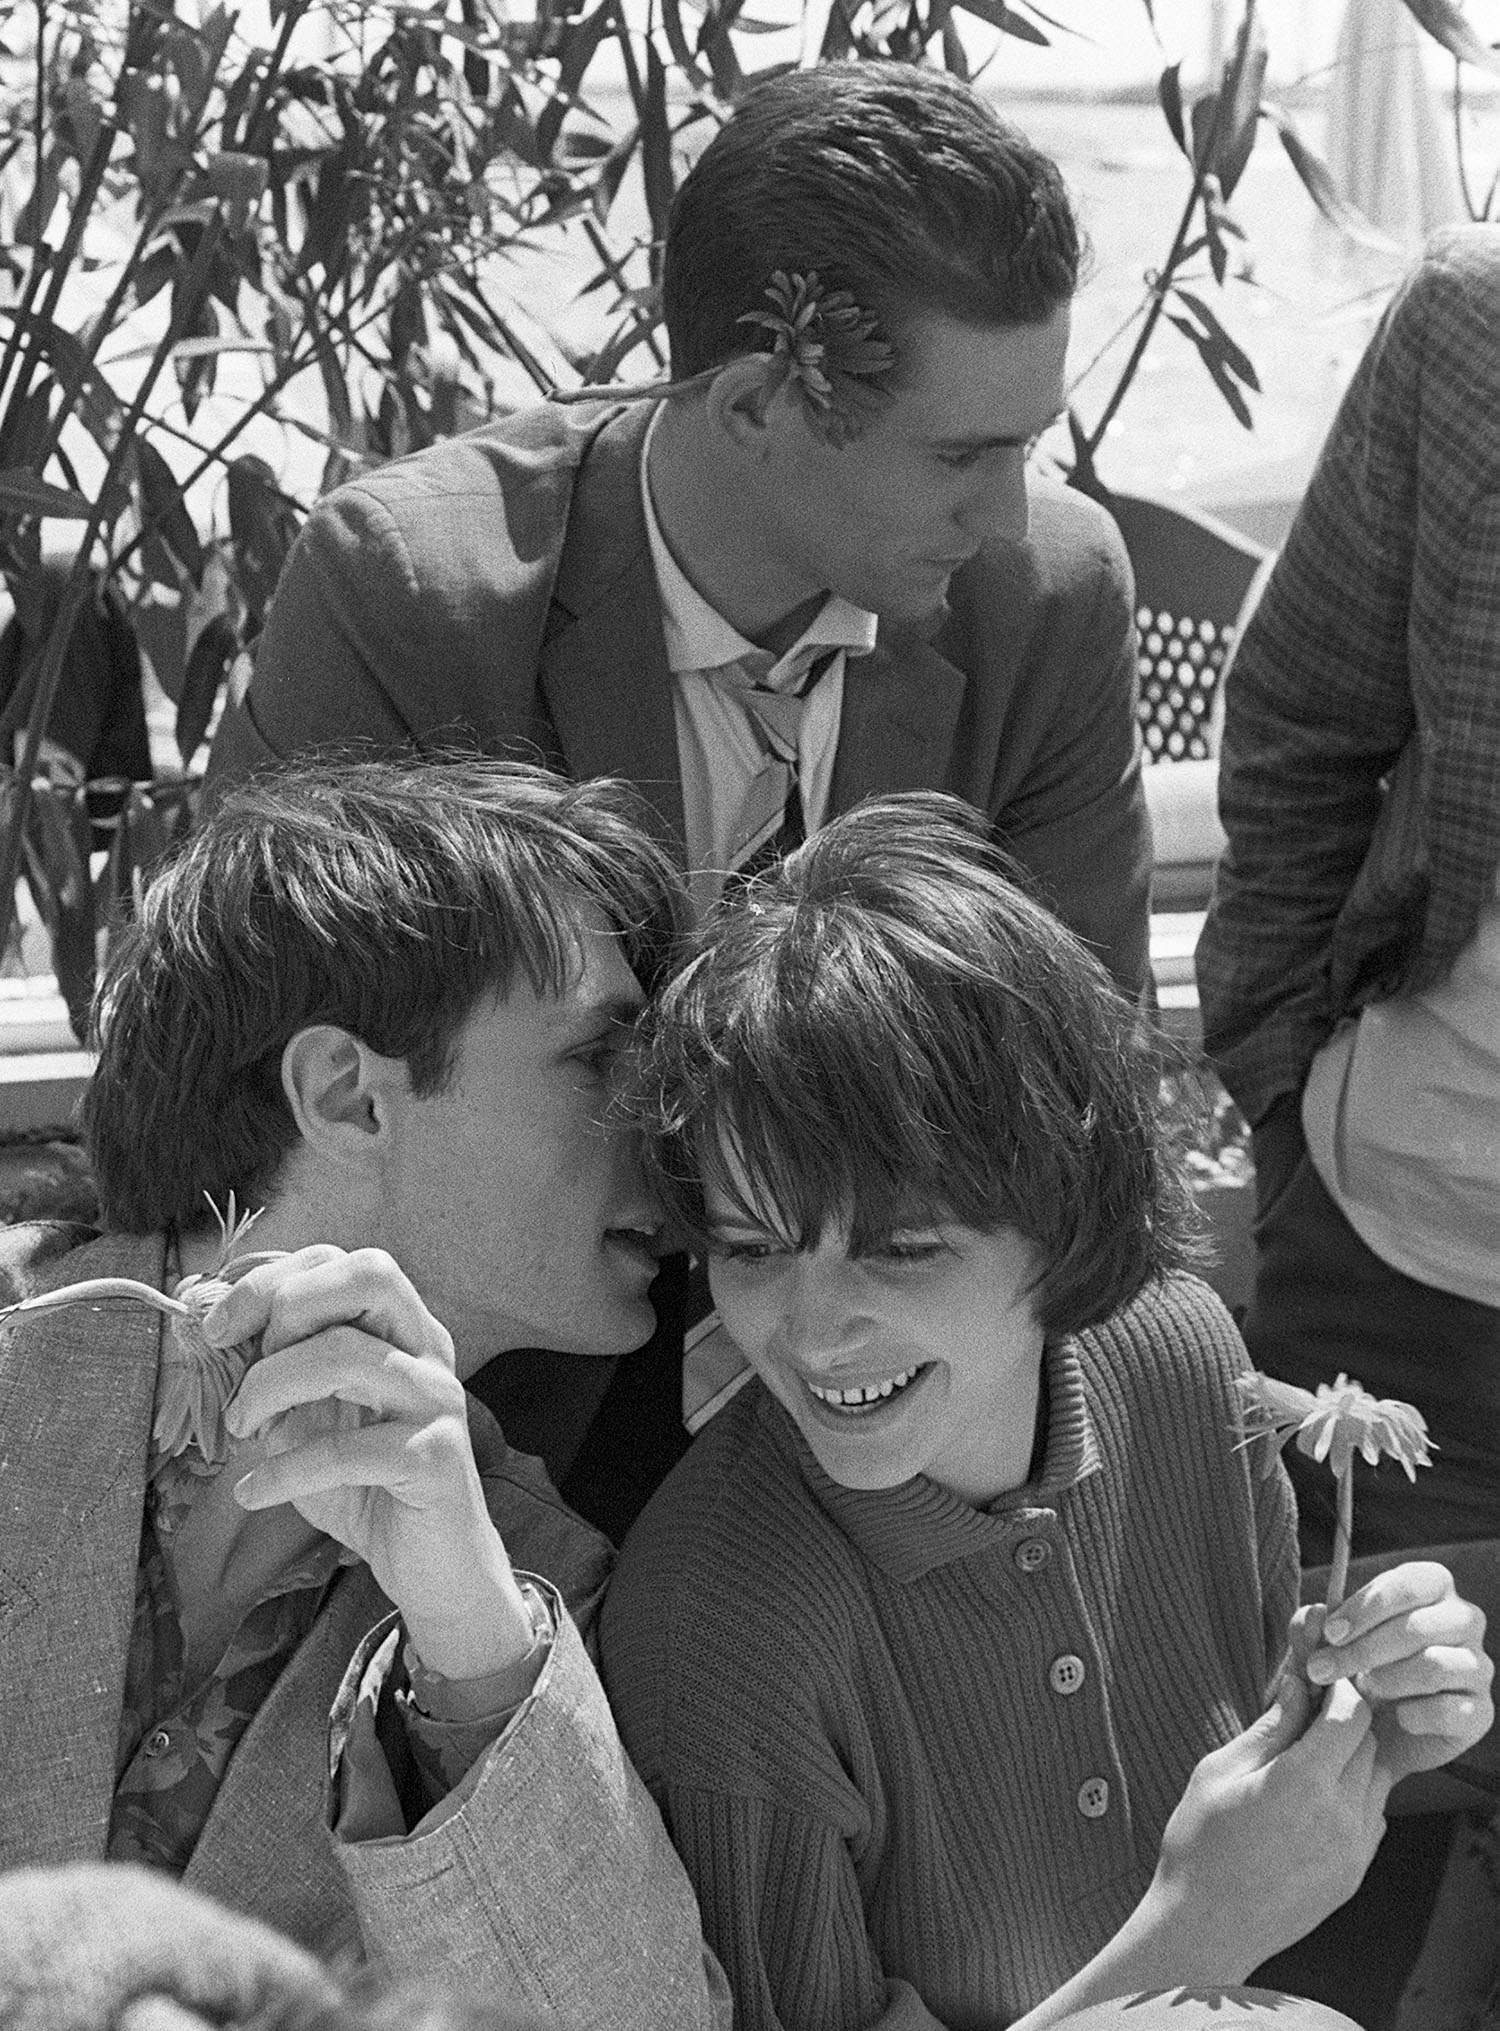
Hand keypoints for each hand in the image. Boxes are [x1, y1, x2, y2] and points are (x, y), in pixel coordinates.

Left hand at [213, 1246, 534, 1681]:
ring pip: (348, 1355)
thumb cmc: (367, 1488)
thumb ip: (280, 1378)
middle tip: (243, 1361)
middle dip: (287, 1305)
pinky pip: (347, 1450)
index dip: (272, 1281)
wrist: (434, 1567)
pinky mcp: (435, 1459)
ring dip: (270, 1388)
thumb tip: (214, 1337)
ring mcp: (438, 1402)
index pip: (343, 1264)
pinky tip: (255, 1492)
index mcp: (403, 1331)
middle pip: (370, 1276)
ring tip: (242, 1432)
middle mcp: (429, 1351)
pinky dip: (285, 1471)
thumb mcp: (312, 1422)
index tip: (217, 1327)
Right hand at [1146, 1671, 1389, 1977]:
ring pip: (1376, 1778)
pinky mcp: (1354, 1873)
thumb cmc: (1200, 1843)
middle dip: (1345, 1719)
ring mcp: (1353, 1850)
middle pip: (1368, 1743)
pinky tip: (1315, 1796)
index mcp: (1302, 1782)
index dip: (1338, 1689)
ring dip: (1353, 1756)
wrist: (1206, 1926)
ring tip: (1311, 1755)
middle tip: (1311, 1710)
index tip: (1318, 1680)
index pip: (1351, 1714)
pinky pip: (1372, 1815)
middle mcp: (1340, 1815)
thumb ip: (1269, 1727)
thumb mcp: (1220, 1770)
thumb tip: (1297, 1685)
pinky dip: (1355, 1793)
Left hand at [1300, 1561, 1494, 1783]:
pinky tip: (1398, 1717)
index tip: (1331, 1634)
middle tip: (1324, 1671)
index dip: (1367, 1607)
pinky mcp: (1480, 1712)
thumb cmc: (1351, 1670)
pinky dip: (1415, 1715)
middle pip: (1417, 1627)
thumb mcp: (1322, 1646)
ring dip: (1388, 1681)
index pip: (1409, 1582)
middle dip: (1362, 1651)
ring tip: (1366, 1691)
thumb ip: (1310, 1627)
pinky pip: (1450, 1710)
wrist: (1375, 1732)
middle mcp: (1464, 1620)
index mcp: (1432, 1587)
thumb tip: (1313, 1615)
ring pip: (1435, 1666)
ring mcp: (1477, 1666)